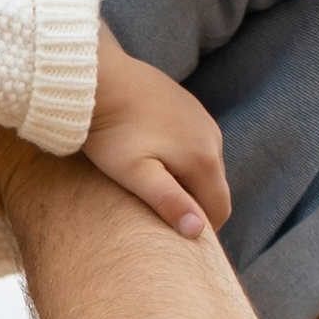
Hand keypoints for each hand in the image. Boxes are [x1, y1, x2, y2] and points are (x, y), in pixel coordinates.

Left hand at [87, 35, 229, 239]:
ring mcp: (201, 117)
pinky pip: (194, 141)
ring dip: (188, 181)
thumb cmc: (111, 131)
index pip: (219, 209)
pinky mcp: (188, 104)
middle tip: (162, 219)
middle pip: (214, 187)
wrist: (99, 77)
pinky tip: (153, 158)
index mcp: (204, 158)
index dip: (201, 231)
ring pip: (205, 163)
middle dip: (195, 205)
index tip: (174, 241)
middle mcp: (211, 136)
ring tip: (154, 189)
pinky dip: (182, 157)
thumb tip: (199, 231)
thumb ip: (169, 202)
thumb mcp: (135, 173)